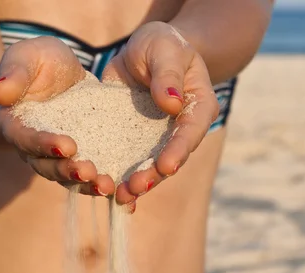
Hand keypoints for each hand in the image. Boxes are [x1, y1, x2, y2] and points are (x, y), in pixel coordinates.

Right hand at [0, 37, 114, 196]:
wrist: (61, 72)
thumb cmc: (40, 62)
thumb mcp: (28, 57)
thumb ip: (16, 73)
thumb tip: (0, 91)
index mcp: (15, 125)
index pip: (26, 139)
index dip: (45, 144)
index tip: (68, 145)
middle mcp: (35, 149)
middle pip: (48, 167)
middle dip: (69, 171)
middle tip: (89, 171)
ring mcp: (60, 158)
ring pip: (71, 178)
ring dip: (88, 185)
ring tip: (108, 186)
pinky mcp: (84, 158)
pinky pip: (93, 176)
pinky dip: (106, 185)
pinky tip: (124, 193)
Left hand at [102, 22, 219, 206]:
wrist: (145, 50)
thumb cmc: (163, 45)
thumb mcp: (166, 49)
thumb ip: (168, 75)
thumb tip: (171, 103)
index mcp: (198, 107)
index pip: (191, 131)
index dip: (179, 150)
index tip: (166, 166)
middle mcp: (181, 129)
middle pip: (171, 156)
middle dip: (154, 175)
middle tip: (135, 187)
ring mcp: (158, 138)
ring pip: (151, 165)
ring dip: (136, 183)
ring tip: (120, 196)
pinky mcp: (135, 139)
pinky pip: (129, 160)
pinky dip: (120, 176)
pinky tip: (106, 193)